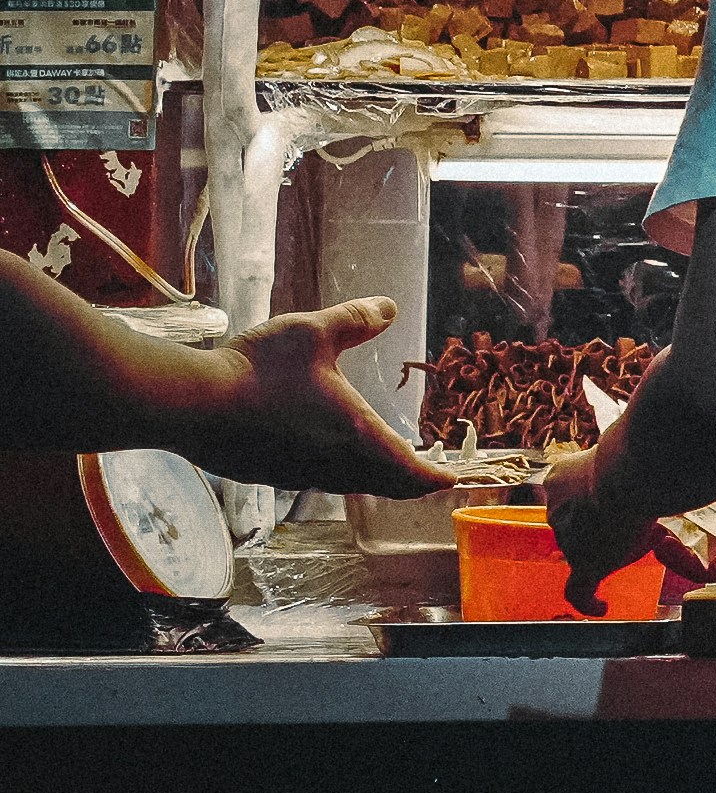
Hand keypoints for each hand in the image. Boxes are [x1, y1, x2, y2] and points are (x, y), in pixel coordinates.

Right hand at [142, 297, 453, 499]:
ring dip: (371, 478)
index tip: (449, 477)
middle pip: (382, 483)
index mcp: (356, 434)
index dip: (433, 476)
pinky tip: (324, 456)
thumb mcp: (313, 332)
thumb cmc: (257, 369)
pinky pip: (313, 480)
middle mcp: (332, 464)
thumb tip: (391, 308)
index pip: (408, 469)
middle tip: (424, 474)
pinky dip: (334, 473)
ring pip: (347, 484)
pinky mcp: (265, 473)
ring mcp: (296, 473)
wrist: (188, 405)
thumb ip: (355, 320)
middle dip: (408, 481)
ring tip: (382, 464)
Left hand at [540, 448, 653, 615]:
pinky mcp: (584, 563)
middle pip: (581, 525)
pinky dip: (588, 602)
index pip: (574, 494)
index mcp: (561, 478)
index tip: (615, 499)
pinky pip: (579, 591)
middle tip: (642, 519)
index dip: (597, 499)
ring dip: (615, 546)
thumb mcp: (620, 449)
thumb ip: (623, 460)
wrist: (631, 474)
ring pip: (589, 550)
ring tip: (650, 537)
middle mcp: (557, 509)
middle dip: (608, 524)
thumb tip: (652, 463)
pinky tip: (601, 607)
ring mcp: (569, 538)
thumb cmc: (635, 455)